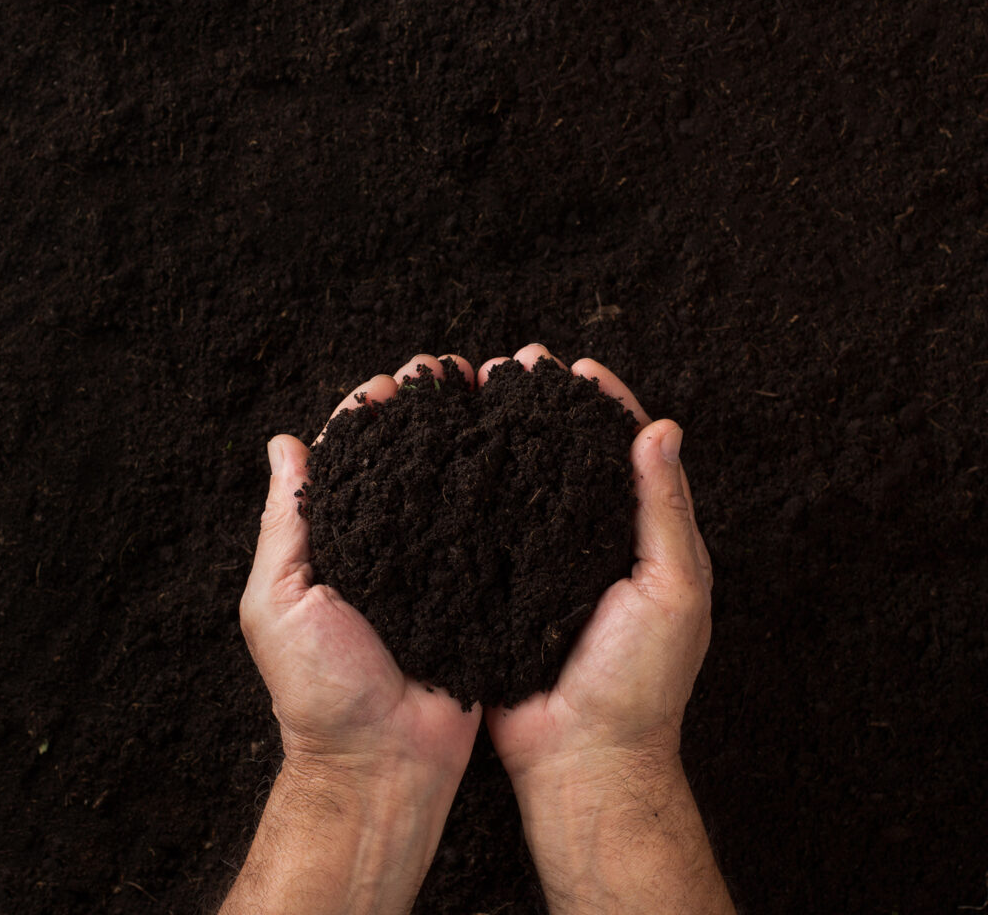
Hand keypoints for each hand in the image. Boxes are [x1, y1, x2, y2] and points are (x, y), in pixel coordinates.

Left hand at [241, 354, 482, 784]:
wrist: (385, 761)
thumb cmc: (320, 688)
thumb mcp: (280, 602)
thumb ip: (285, 525)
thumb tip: (283, 445)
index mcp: (340, 541)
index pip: (352, 459)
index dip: (370, 415)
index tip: (392, 382)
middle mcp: (390, 545)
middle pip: (408, 462)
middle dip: (425, 412)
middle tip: (447, 372)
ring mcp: (437, 564)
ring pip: (453, 487)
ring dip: (467, 439)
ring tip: (488, 393)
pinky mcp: (477, 588)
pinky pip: (489, 532)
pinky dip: (503, 492)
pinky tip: (522, 456)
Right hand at [481, 343, 711, 776]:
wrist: (581, 756)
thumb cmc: (639, 680)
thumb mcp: (671, 590)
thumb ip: (664, 511)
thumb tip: (664, 429)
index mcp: (643, 537)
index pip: (630, 451)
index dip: (607, 405)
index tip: (579, 369)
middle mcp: (594, 541)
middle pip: (573, 457)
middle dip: (549, 410)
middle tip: (518, 368)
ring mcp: (547, 562)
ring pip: (528, 485)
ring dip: (509, 440)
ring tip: (480, 397)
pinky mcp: (506, 585)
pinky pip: (492, 528)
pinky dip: (477, 492)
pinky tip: (452, 461)